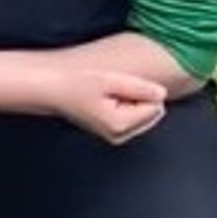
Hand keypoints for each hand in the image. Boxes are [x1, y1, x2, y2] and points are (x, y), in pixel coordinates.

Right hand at [39, 62, 168, 145]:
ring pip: (146, 116)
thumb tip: (162, 94)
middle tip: (115, 91)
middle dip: (141, 99)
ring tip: (109, 96)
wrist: (53, 91)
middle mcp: (120, 136)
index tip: (120, 86)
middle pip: (154, 113)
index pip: (155, 106)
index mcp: (120, 124)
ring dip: (134, 103)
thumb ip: (140, 88)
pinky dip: (128, 107)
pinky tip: (108, 101)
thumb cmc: (77, 83)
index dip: (143, 91)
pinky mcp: (114, 134)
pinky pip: (136, 118)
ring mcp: (117, 137)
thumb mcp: (110, 80)